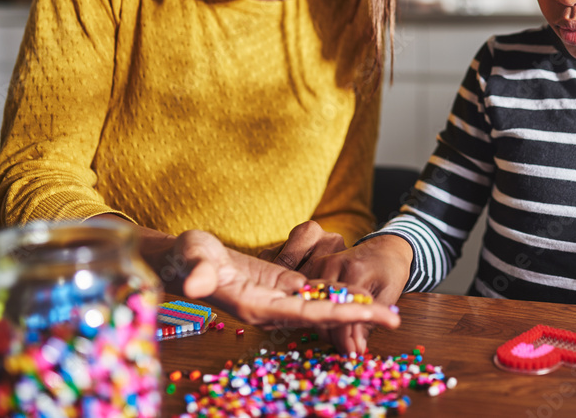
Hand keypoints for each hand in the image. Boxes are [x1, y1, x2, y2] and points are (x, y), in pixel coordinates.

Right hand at [165, 230, 399, 334]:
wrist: (181, 258)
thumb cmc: (185, 259)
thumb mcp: (191, 261)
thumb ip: (197, 272)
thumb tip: (196, 283)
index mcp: (257, 307)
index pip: (306, 314)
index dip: (338, 315)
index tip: (366, 314)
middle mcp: (273, 307)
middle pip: (322, 314)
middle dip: (357, 316)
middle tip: (394, 317)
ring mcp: (278, 296)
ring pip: (322, 304)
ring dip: (351, 307)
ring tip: (386, 308)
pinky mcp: (280, 283)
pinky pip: (313, 291)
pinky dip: (336, 293)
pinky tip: (359, 292)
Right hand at [309, 234, 414, 353]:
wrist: (386, 246)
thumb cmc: (392, 269)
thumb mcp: (389, 295)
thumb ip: (371, 320)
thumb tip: (357, 347)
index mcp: (355, 270)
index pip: (342, 312)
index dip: (347, 337)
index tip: (356, 353)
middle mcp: (333, 264)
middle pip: (324, 310)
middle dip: (337, 335)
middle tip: (351, 349)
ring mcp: (321, 263)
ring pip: (315, 305)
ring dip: (329, 325)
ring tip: (346, 339)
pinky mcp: (316, 266)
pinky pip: (314, 296)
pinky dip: (324, 312)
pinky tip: (338, 324)